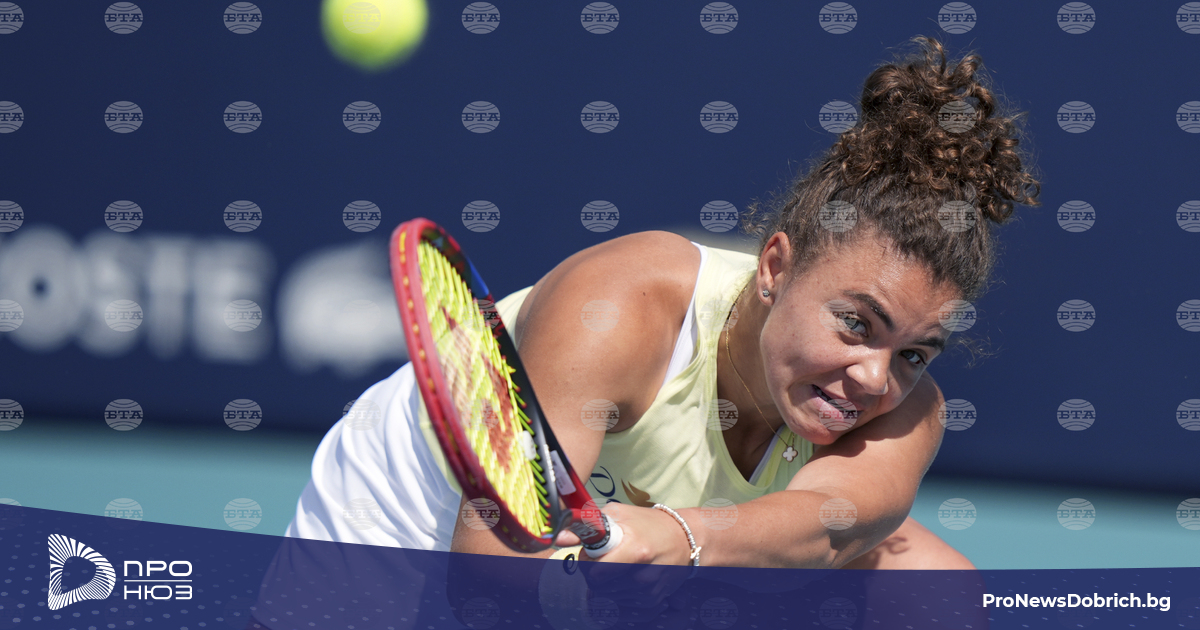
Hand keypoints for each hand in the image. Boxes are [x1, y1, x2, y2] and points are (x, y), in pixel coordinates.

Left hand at [553, 502, 695, 614]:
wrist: (685, 539)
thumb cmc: (648, 523)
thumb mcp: (619, 514)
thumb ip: (588, 524)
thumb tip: (559, 535)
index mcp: (635, 549)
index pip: (595, 572)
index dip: (586, 561)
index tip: (591, 553)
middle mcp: (642, 574)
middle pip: (598, 586)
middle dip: (594, 572)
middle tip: (603, 559)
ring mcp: (648, 590)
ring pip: (608, 595)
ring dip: (606, 582)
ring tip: (619, 564)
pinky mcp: (652, 600)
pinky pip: (621, 603)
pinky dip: (619, 591)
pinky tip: (628, 576)